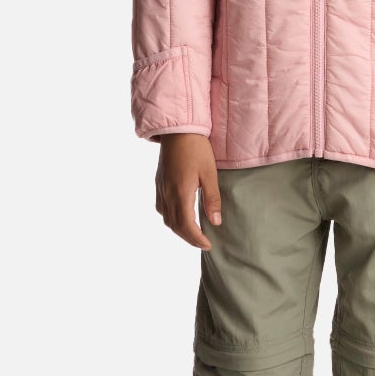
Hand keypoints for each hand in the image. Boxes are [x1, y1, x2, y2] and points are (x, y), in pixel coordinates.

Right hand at [154, 133, 221, 249]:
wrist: (178, 130)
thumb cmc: (197, 149)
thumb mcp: (210, 174)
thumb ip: (212, 199)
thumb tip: (215, 222)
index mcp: (180, 193)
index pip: (186, 225)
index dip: (196, 239)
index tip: (208, 245)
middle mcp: (167, 193)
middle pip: (174, 226)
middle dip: (189, 238)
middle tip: (203, 243)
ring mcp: (160, 188)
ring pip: (166, 219)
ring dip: (179, 230)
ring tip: (193, 233)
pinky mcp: (159, 183)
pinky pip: (161, 208)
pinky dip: (170, 218)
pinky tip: (180, 216)